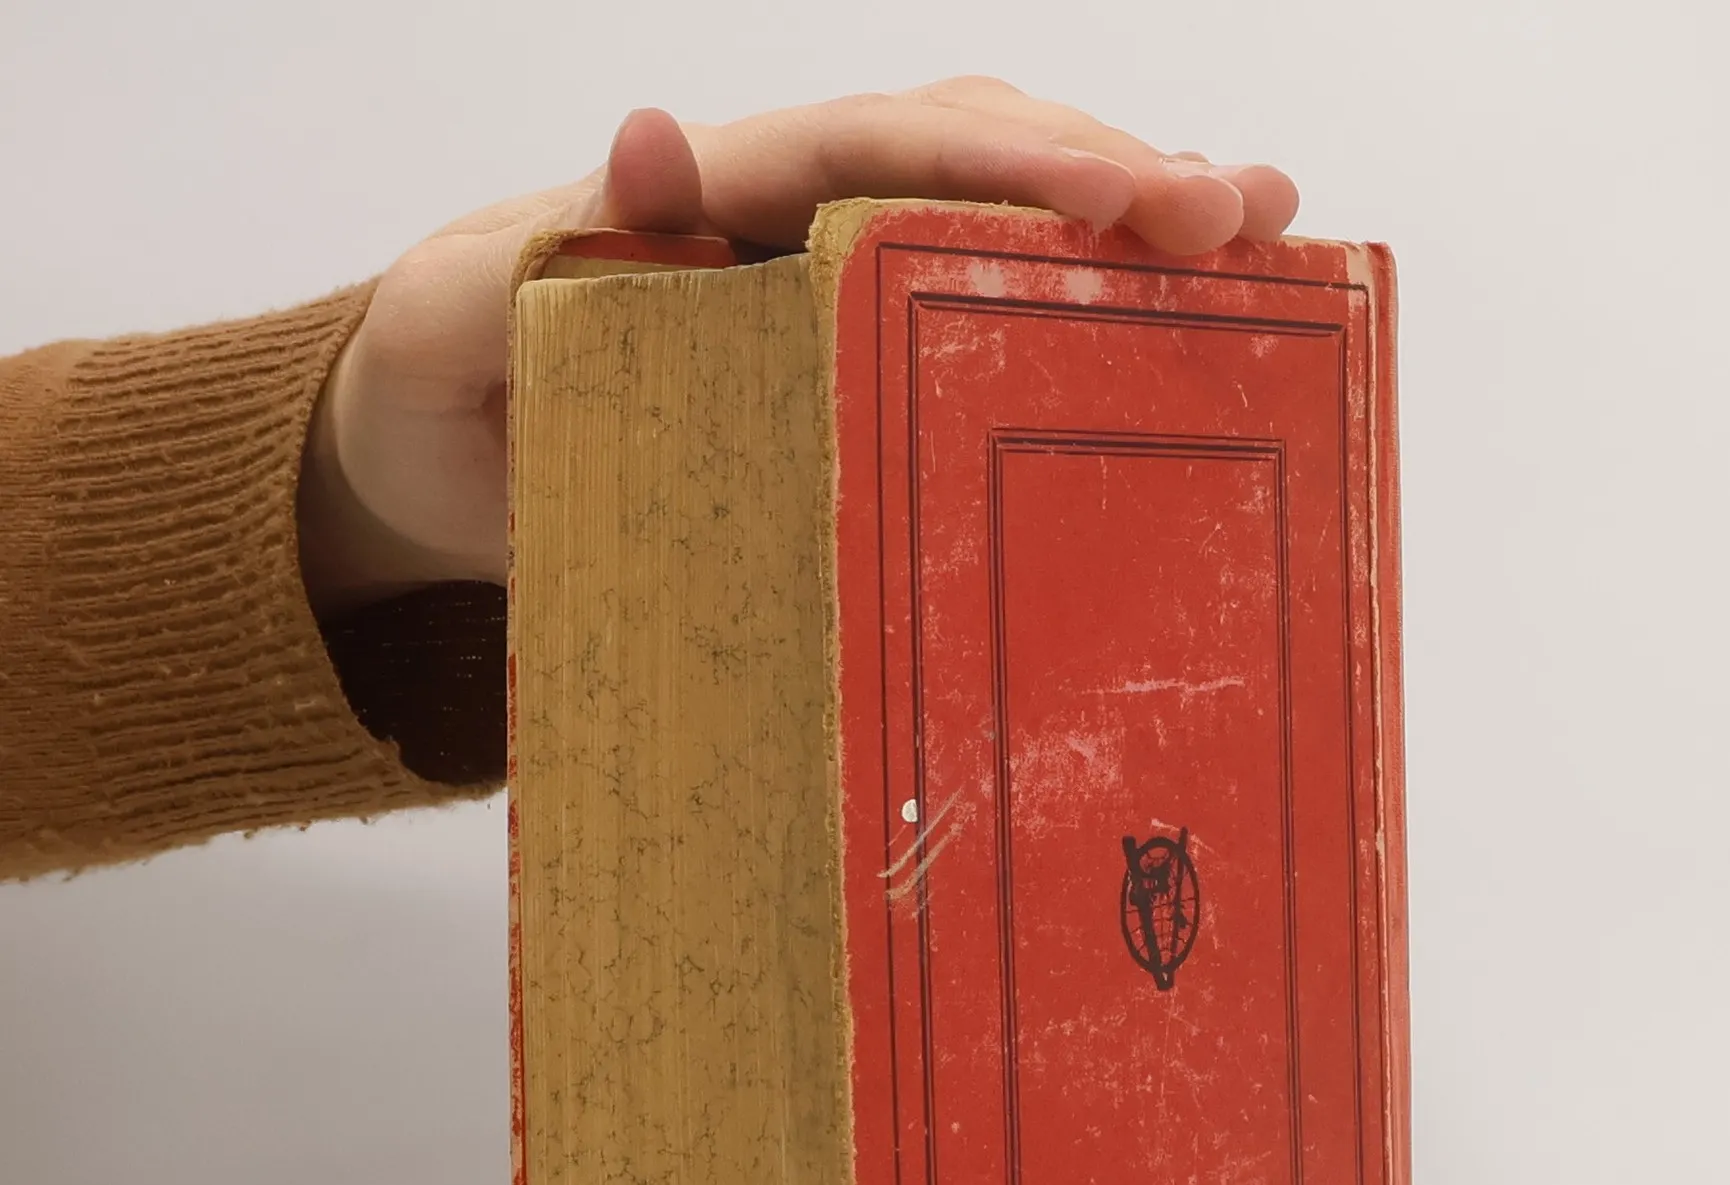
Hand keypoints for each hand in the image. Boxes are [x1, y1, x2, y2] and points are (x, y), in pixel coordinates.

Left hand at [298, 79, 1298, 614]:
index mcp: (721, 202)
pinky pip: (975, 331)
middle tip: (1248, 213)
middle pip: (978, 164)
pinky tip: (1183, 334)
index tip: (1126, 197)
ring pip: (1001, 230)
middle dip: (1117, 175)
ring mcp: (833, 304)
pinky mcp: (848, 382)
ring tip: (1271, 240)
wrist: (430, 469)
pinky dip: (1081, 323)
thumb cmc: (443, 390)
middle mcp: (799, 230)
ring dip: (1133, 228)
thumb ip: (544, 246)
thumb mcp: (455, 317)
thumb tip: (653, 142)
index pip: (884, 152)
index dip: (1008, 165)